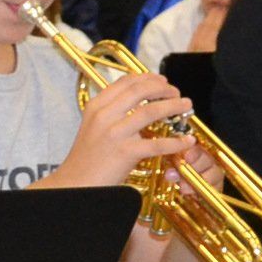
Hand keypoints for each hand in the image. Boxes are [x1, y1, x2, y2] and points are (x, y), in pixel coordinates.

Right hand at [59, 71, 196, 187]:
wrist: (75, 184)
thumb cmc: (86, 159)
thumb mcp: (92, 127)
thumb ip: (111, 113)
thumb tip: (138, 103)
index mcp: (96, 107)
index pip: (125, 82)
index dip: (148, 78)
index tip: (162, 80)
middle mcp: (104, 116)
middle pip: (140, 90)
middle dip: (164, 88)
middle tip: (176, 93)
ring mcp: (115, 134)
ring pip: (151, 111)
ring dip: (174, 106)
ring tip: (186, 106)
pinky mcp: (125, 153)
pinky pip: (157, 143)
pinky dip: (176, 142)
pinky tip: (186, 141)